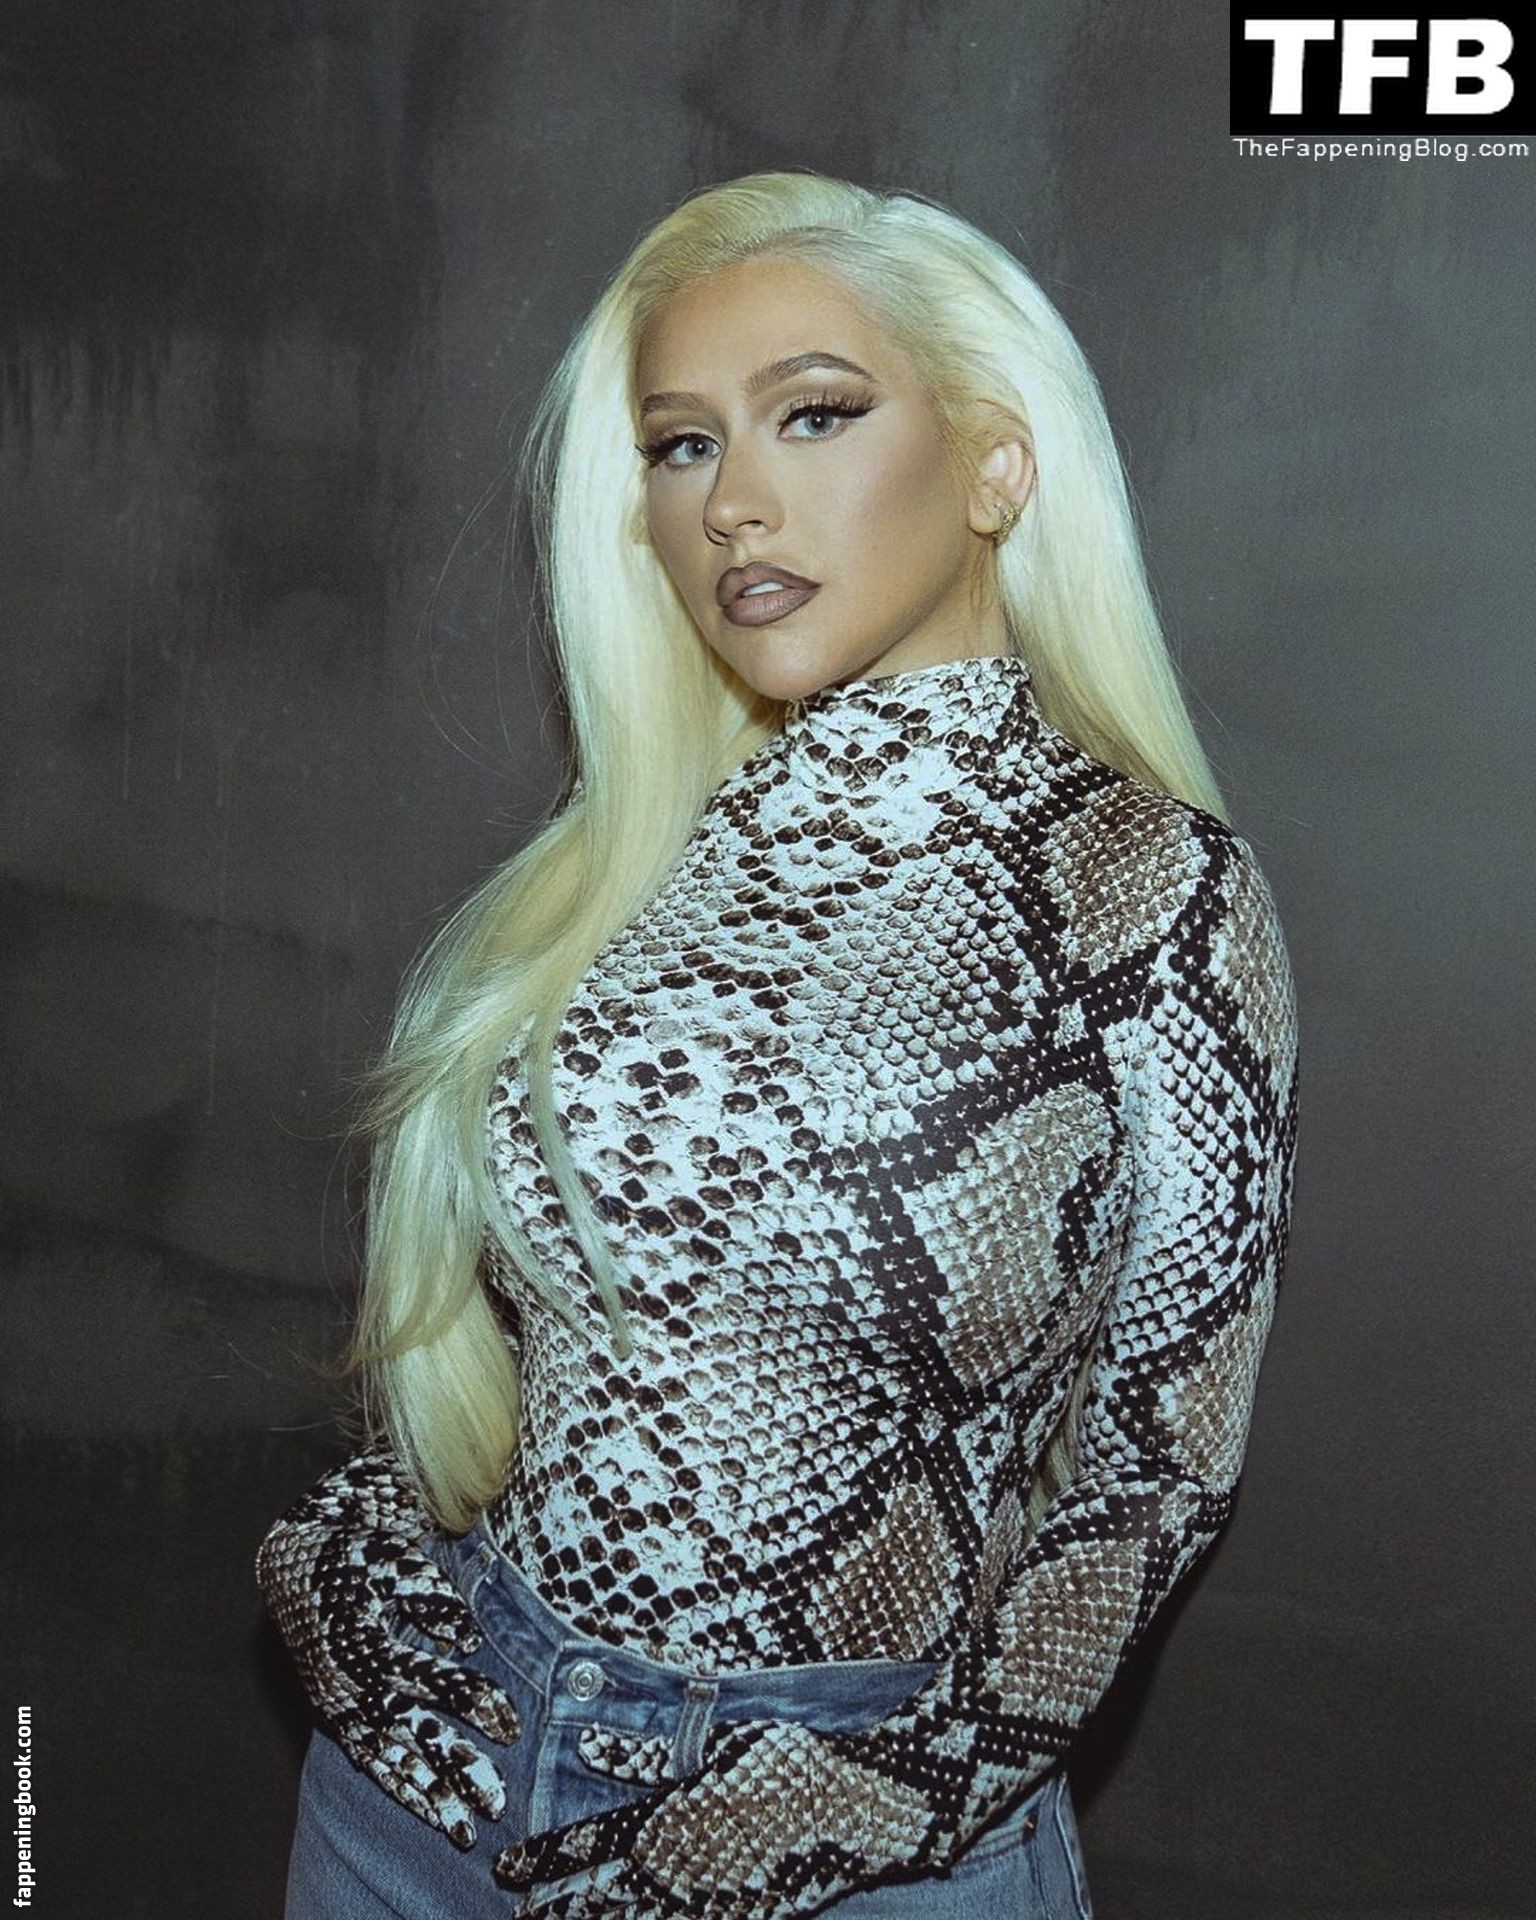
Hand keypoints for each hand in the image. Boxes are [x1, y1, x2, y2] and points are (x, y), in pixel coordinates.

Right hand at [259, 1518, 520, 1847]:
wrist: (295, 1564)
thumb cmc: (357, 1557)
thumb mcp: (393, 1561)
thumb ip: (432, 1597)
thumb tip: (466, 1641)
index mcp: (368, 1646)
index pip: (429, 1683)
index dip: (471, 1701)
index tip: (509, 1724)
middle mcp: (352, 1687)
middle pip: (411, 1736)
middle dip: (454, 1769)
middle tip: (496, 1802)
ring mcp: (342, 1709)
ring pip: (389, 1763)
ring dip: (428, 1798)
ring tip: (465, 1832)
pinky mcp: (336, 1719)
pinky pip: (370, 1763)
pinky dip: (399, 1789)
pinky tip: (428, 1811)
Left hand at [491, 1718, 864, 1918]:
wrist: (854, 1804)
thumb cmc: (785, 1757)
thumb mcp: (714, 1743)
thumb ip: (649, 1755)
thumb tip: (590, 1744)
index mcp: (666, 1821)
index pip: (587, 1846)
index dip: (543, 1860)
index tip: (507, 1868)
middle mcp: (678, 1870)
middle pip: (601, 1896)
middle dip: (557, 1907)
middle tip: (521, 1915)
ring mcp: (708, 1903)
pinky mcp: (739, 1919)